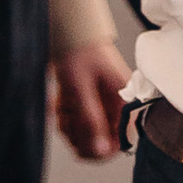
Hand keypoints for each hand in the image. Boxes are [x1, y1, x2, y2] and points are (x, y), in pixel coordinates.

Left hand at [49, 36, 132, 160]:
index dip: (100, 150)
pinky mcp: (90, 103)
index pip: (121, 141)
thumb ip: (91, 120)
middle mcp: (116, 105)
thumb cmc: (77, 52)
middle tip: (65, 120)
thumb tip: (101, 151)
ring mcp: (102, 105)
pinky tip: (58, 102)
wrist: (66, 31)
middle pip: (101, 141)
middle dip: (79, 136)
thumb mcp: (80, 88)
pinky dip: (64, 118)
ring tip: (60, 106)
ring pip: (86, 134)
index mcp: (124, 100)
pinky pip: (78, 123)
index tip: (79, 147)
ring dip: (68, 126)